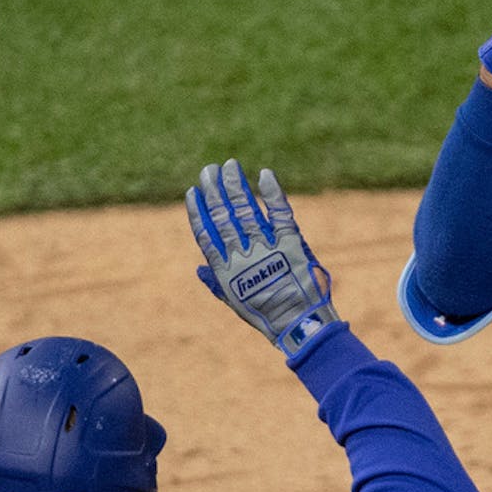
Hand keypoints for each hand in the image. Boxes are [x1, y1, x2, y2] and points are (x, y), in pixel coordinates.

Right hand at [186, 160, 339, 356]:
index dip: (198, 212)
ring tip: (229, 166)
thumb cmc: (267, 315)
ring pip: (245, 210)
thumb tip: (199, 269)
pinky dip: (272, 193)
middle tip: (209, 169)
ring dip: (235, 186)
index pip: (206, 235)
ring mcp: (266, 249)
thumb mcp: (236, 303)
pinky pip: (280, 213)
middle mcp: (242, 257)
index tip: (192, 192)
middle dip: (214, 191)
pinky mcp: (291, 244)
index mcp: (225, 272)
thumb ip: (217, 284)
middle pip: (223, 217)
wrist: (299, 325)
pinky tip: (264, 175)